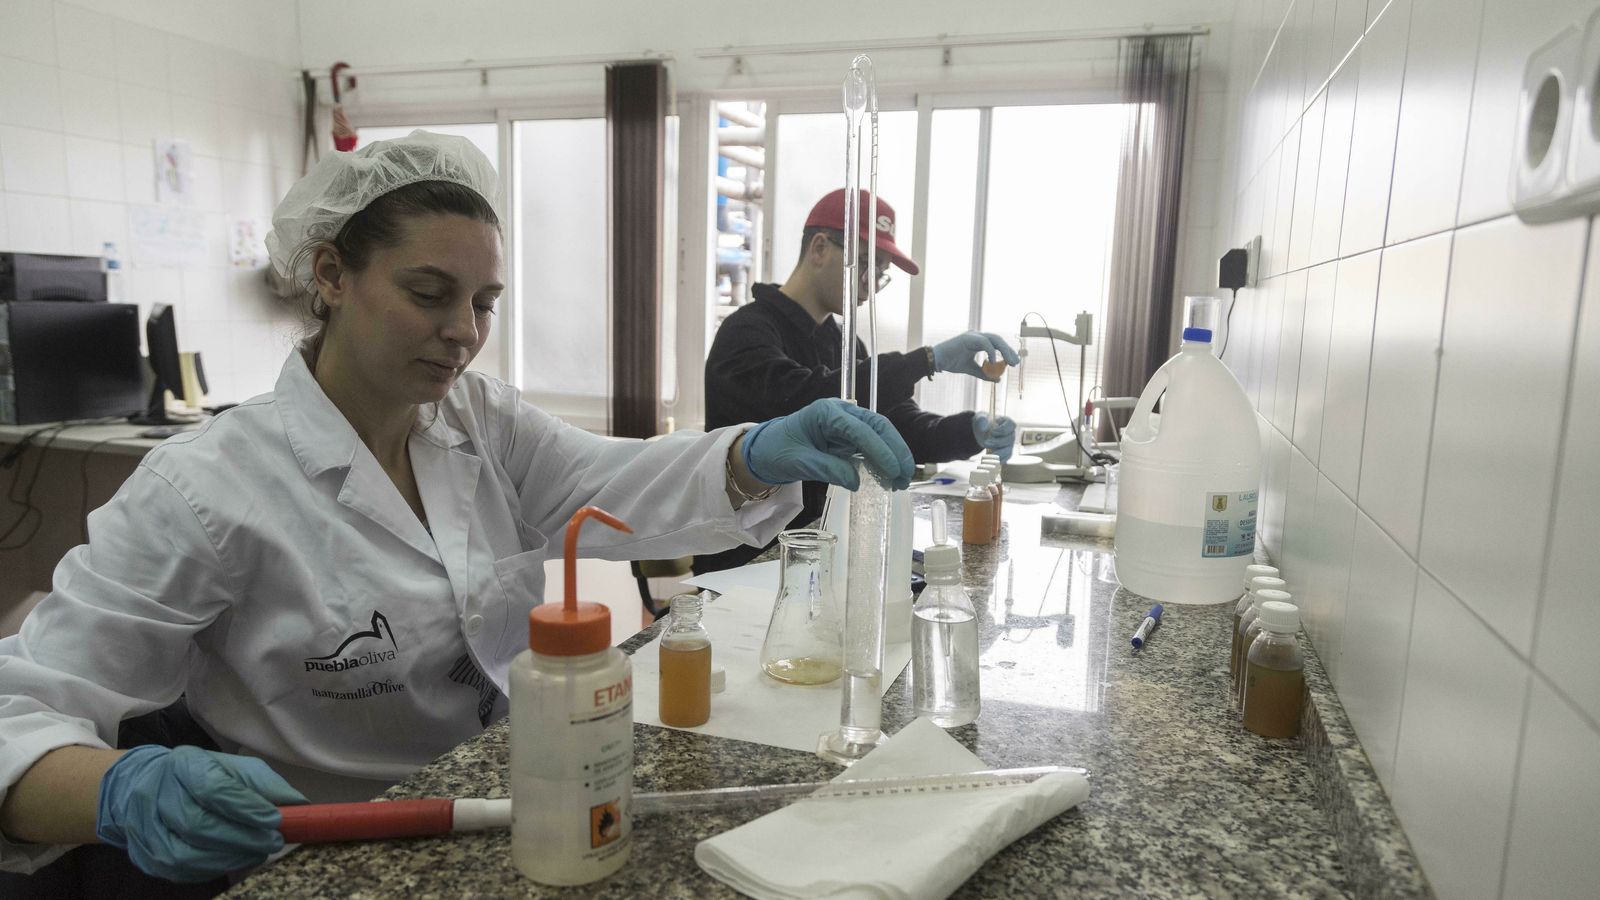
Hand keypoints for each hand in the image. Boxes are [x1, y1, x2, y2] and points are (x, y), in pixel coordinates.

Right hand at [97, 745, 306, 882]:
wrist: (144, 789)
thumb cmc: (199, 775)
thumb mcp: (231, 766)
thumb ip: (263, 783)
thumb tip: (298, 804)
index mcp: (183, 766)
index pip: (213, 788)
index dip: (246, 807)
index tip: (275, 819)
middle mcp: (158, 796)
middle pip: (200, 825)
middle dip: (244, 838)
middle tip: (273, 841)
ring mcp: (147, 830)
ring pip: (189, 854)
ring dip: (232, 858)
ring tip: (259, 851)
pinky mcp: (147, 857)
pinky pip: (183, 871)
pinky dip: (215, 868)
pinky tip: (235, 860)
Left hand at [743, 398, 915, 490]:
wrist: (764, 450)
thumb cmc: (776, 450)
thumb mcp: (798, 462)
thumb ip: (827, 469)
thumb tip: (857, 482)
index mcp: (826, 412)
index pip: (859, 428)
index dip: (879, 449)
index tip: (893, 469)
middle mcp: (841, 413)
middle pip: (878, 426)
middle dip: (896, 450)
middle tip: (906, 476)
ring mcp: (846, 424)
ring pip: (879, 435)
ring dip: (894, 456)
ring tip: (902, 480)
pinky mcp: (848, 438)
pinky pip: (871, 446)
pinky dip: (883, 460)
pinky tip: (890, 477)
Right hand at [931, 332, 1019, 380]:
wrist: (937, 360)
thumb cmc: (951, 363)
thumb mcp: (971, 370)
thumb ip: (984, 373)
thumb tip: (998, 379)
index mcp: (978, 341)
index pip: (997, 344)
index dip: (1007, 352)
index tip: (1014, 363)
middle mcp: (977, 336)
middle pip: (998, 340)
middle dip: (1008, 351)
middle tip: (1015, 363)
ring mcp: (973, 335)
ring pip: (994, 339)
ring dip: (1004, 350)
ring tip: (1009, 362)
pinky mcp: (969, 338)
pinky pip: (984, 343)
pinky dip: (991, 351)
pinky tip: (993, 361)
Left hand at [972, 413, 1016, 460]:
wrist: (980, 431)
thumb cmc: (983, 422)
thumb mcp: (980, 418)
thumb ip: (981, 420)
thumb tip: (983, 428)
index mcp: (1007, 422)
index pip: (1011, 425)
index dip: (1003, 429)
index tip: (992, 431)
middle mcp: (1010, 433)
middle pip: (1010, 439)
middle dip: (997, 442)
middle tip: (986, 443)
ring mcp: (1009, 444)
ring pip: (1008, 450)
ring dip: (999, 453)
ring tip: (989, 454)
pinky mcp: (1005, 452)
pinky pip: (1006, 458)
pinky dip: (999, 460)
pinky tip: (992, 460)